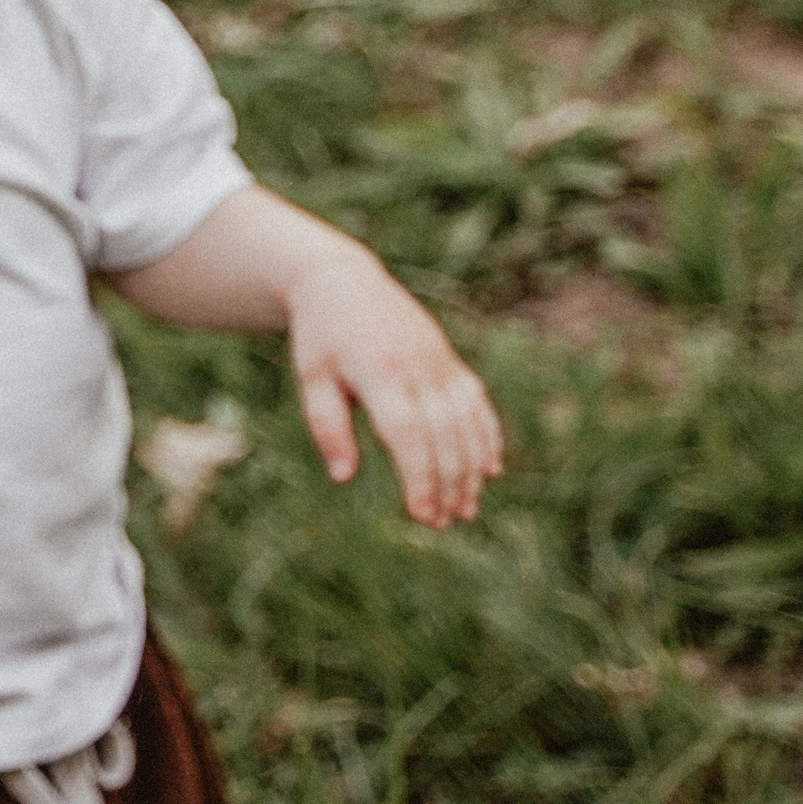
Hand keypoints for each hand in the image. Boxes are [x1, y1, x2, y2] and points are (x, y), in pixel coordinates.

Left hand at [287, 262, 503, 529]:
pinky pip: (476, 401)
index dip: (419, 476)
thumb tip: (343, 477)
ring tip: (465, 508)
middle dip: (447, 483)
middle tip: (442, 522)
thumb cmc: (322, 338)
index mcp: (379, 371)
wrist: (344, 282)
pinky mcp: (448, 360)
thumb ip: (327, 425)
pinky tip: (490, 469)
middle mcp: (417, 366)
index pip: (407, 434)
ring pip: (466, 422)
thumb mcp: (312, 378)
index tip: (421, 515)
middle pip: (444, 434)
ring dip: (470, 468)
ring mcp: (438, 361)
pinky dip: (487, 435)